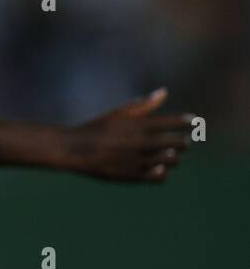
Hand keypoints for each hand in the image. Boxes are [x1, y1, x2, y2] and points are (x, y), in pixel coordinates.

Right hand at [61, 88, 191, 181]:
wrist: (76, 149)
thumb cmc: (98, 127)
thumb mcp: (119, 112)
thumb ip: (144, 104)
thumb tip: (164, 92)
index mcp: (141, 124)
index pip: (178, 122)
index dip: (189, 122)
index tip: (192, 122)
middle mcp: (144, 142)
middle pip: (181, 143)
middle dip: (183, 141)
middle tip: (179, 141)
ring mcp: (140, 160)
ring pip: (173, 161)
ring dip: (173, 156)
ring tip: (167, 154)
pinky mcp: (135, 176)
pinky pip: (161, 176)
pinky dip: (162, 171)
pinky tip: (156, 166)